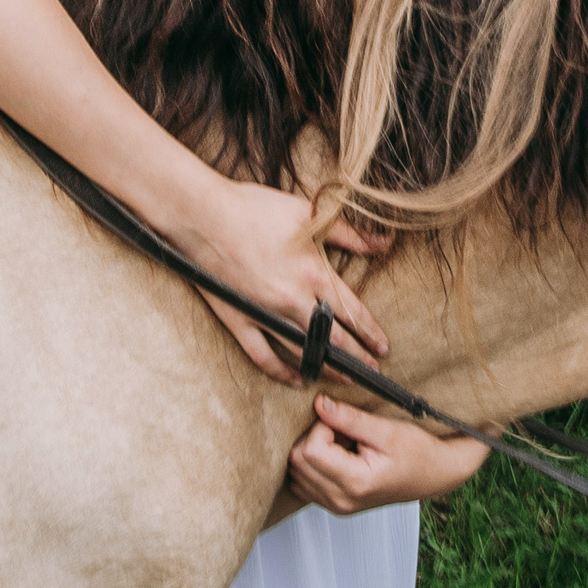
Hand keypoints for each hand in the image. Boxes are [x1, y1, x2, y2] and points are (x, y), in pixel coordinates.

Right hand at [176, 177, 389, 382]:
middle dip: (357, 358)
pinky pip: (263, 356)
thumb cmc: (255, 208)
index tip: (383, 348)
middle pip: (334, 338)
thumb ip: (350, 234)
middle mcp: (293, 300)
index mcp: (313, 274)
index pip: (352, 313)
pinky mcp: (239, 320)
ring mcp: (265, 314)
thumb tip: (384, 243)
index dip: (371, 333)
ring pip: (303, 351)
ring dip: (327, 368)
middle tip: (373, 373)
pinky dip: (282, 371)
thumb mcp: (309, 214)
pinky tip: (297, 379)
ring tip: (344, 379)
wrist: (203, 214)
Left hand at [286, 396, 488, 513]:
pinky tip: (337, 456)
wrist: (435, 474)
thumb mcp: (388, 430)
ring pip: (296, 472)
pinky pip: (304, 483)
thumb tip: (320, 404)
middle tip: (343, 430)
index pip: (309, 450)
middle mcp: (341, 500)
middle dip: (314, 438)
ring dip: (312, 451)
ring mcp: (336, 506)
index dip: (321, 427)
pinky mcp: (334, 505)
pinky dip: (313, 465)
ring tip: (342, 444)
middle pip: (297, 461)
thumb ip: (351, 418)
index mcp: (355, 483)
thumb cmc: (420, 453)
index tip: (343, 422)